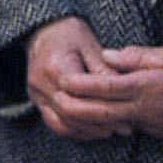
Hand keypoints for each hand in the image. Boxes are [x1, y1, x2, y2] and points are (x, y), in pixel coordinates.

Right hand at [24, 16, 138, 139]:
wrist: (44, 32)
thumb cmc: (71, 35)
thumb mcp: (91, 45)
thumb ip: (104, 69)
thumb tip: (124, 90)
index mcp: (55, 65)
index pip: (78, 93)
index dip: (103, 105)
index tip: (126, 111)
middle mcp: (41, 82)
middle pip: (69, 112)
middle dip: (98, 122)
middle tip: (124, 127)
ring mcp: (36, 94)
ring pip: (61, 124)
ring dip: (88, 130)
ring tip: (112, 130)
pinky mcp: (37, 101)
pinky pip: (55, 124)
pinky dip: (76, 130)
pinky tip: (95, 129)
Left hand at [65, 42, 162, 140]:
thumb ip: (135, 56)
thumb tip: (106, 56)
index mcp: (148, 86)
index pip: (107, 86)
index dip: (82, 84)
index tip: (64, 79)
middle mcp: (146, 109)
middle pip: (101, 112)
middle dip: (75, 108)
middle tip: (56, 99)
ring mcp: (150, 124)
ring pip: (110, 123)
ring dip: (87, 119)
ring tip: (66, 108)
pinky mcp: (154, 132)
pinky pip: (125, 127)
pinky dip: (107, 122)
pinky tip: (94, 114)